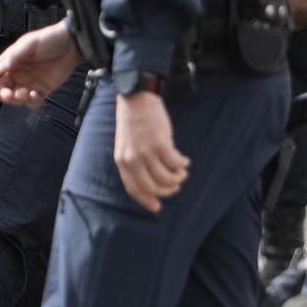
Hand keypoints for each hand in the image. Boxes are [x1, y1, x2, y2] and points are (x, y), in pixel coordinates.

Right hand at [0, 22, 80, 104]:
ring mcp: (29, 83)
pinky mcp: (42, 90)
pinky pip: (32, 102)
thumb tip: (0, 69)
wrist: (71, 45)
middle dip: (3, 94)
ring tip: (26, 93)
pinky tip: (36, 95)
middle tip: (10, 94)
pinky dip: (31, 102)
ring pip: (15, 98)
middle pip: (2, 88)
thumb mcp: (29, 44)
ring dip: (17, 99)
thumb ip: (14, 56)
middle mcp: (17, 73)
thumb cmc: (48, 39)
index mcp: (10, 60)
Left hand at [114, 90, 187, 212]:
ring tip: (181, 173)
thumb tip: (151, 182)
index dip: (146, 200)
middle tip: (175, 187)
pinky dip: (182, 165)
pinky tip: (184, 161)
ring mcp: (147, 153)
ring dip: (177, 179)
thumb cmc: (133, 122)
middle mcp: (133, 160)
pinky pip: (175, 163)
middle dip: (166, 191)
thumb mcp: (126, 146)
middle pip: (152, 187)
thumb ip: (134, 163)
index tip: (157, 207)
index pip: (134, 189)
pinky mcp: (161, 144)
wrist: (136, 99)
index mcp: (122, 162)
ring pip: (166, 178)